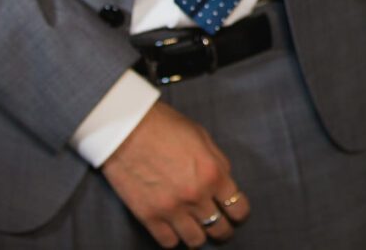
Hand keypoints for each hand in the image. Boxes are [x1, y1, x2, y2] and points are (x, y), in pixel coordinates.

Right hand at [101, 102, 250, 248]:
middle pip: (220, 229)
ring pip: (196, 241)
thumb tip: (224, 181)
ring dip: (199, 236)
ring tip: (196, 229)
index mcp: (213, 173)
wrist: (126, 128)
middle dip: (223, 229)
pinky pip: (168, 242)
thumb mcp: (203, 137)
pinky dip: (174, 238)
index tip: (235, 213)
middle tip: (219, 225)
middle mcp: (196, 195)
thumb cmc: (165, 126)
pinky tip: (174, 229)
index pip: (238, 207)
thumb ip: (217, 162)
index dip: (239, 213)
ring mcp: (172, 209)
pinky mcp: (148, 216)